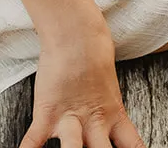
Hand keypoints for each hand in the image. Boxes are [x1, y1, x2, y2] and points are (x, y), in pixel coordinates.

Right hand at [20, 23, 144, 147]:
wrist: (75, 30)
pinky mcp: (47, 112)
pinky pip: (34, 139)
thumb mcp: (109, 85)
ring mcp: (70, 118)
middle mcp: (94, 122)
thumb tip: (112, 113)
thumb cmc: (92, 50)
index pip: (133, 145)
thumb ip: (110, 107)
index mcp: (113, 115)